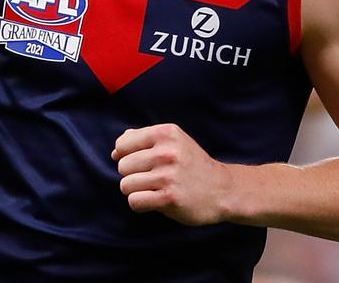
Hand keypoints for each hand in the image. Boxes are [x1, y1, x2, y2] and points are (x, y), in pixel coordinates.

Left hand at [112, 123, 233, 225]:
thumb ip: (144, 140)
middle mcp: (166, 152)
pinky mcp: (169, 198)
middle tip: (152, 178)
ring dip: (136, 191)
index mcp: (166, 133)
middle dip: (132, 175)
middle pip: (122, 166)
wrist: (222, 190)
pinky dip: (140, 204)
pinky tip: (155, 201)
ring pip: (125, 185)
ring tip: (154, 190)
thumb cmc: (192, 165)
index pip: (122, 144)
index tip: (142, 163)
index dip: (126, 156)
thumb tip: (116, 150)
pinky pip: (134, 201)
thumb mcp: (174, 142)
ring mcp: (168, 175)